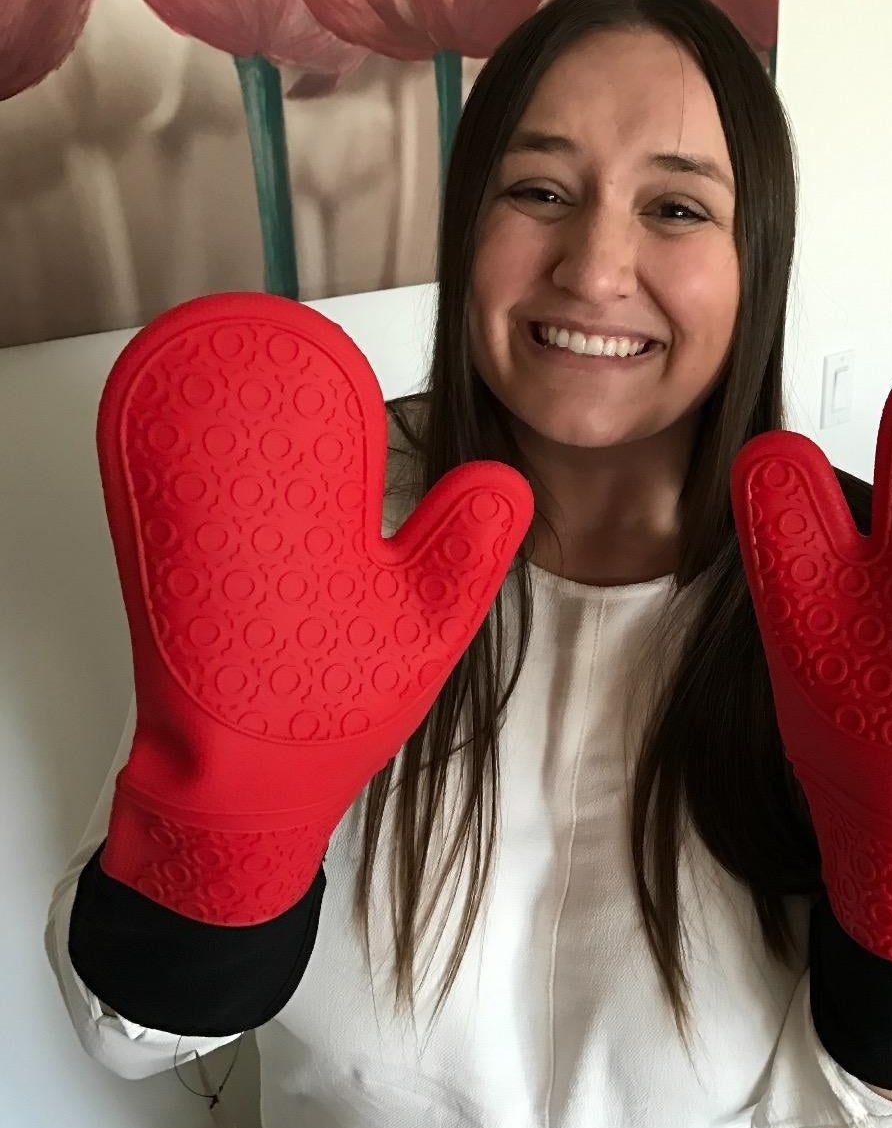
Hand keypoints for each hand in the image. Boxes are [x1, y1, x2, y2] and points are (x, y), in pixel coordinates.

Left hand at [98, 292, 532, 925]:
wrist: (234, 784)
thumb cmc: (329, 709)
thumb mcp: (423, 631)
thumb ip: (468, 547)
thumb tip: (506, 477)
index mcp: (303, 521)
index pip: (304, 406)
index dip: (308, 360)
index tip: (327, 343)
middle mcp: (226, 512)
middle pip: (231, 400)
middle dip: (259, 367)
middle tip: (283, 343)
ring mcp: (176, 530)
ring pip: (190, 430)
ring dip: (222, 399)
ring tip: (253, 376)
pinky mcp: (148, 554)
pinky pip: (167, 473)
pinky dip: (193, 441)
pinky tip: (219, 438)